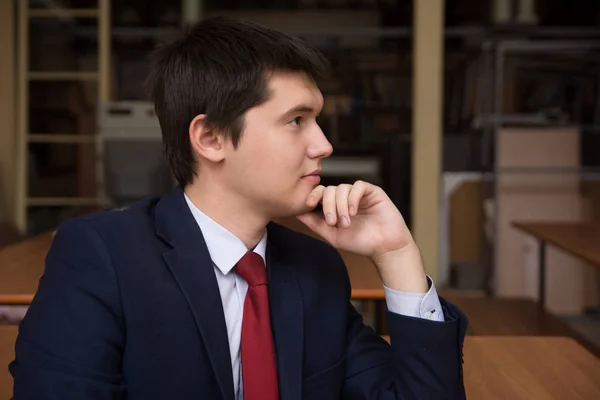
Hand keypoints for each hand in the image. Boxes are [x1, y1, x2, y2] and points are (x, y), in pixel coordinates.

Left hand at [296, 181, 427, 291]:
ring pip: (342, 188)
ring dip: (341, 206)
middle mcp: (346, 197)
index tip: (309, 204)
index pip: (321, 192)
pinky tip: (354, 212)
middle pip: (329, 189)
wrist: (384, 247)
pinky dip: (353, 198)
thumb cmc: (360, 242)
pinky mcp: (373, 192)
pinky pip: (358, 186)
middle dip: (328, 205)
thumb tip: (296, 213)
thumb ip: (315, 223)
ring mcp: (359, 194)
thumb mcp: (332, 235)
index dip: (313, 195)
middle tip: (333, 222)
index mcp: (336, 205)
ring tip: (346, 223)